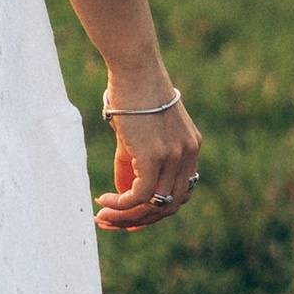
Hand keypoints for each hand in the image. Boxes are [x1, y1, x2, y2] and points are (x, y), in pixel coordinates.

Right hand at [96, 88, 199, 233]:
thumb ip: (136, 163)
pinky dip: (120, 205)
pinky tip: (103, 201)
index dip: (156, 211)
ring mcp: (174, 157)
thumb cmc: (132, 94)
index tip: (132, 220)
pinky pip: (138, 195)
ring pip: (153, 204)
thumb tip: (124, 193)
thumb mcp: (139, 134)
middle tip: (110, 223)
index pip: (180, 194)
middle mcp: (188, 155)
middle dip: (138, 221)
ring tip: (102, 217)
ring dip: (125, 217)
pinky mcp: (155, 156)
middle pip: (168, 205)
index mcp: (190, 149)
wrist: (134, 70)